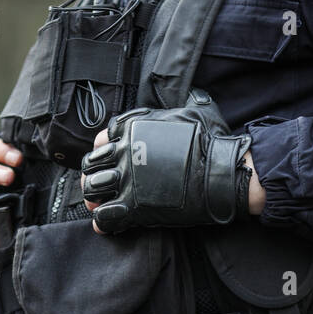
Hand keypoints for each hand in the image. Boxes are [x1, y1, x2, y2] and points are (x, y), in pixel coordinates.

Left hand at [78, 91, 255, 234]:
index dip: (103, 150)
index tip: (110, 159)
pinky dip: (103, 221)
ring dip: (94, 197)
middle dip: (93, 173)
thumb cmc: (211, 142)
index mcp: (133, 128)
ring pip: (92, 188)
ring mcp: (127, 180)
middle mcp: (125, 152)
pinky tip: (109, 222)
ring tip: (101, 202)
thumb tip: (193, 92)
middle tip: (102, 183)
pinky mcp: (135, 207)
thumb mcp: (196, 108)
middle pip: (91, 164)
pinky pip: (104, 216)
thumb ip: (184, 102)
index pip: (101, 138)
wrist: (221, 173)